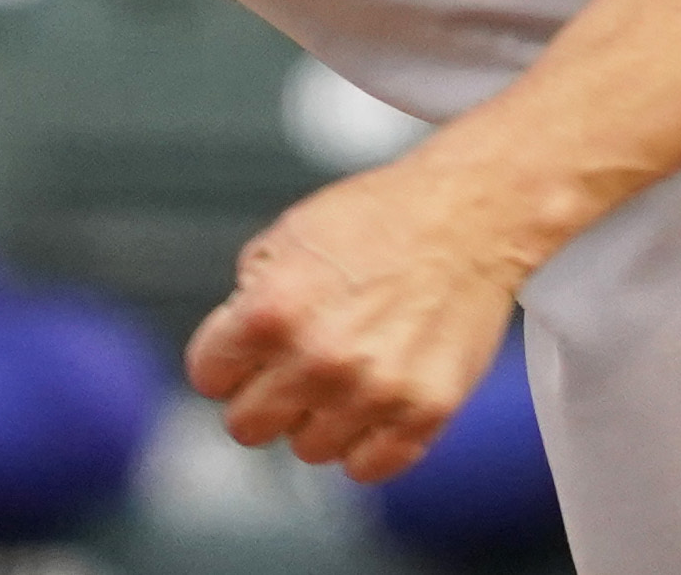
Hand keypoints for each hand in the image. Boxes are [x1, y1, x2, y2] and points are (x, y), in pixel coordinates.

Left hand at [185, 155, 546, 480]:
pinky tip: (377, 399)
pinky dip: (368, 441)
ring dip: (321, 416)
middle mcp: (318, 358)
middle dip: (266, 395)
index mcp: (272, 310)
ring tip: (350, 370)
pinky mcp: (424, 413)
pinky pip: (368, 467)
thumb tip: (233, 350)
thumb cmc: (384, 217)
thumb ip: (249, 298)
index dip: (229, 358)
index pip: (209, 377)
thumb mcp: (290, 235)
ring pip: (308, 449)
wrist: (472, 213)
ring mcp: (373, 391)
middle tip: (299, 365)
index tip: (252, 350)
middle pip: (247, 427)